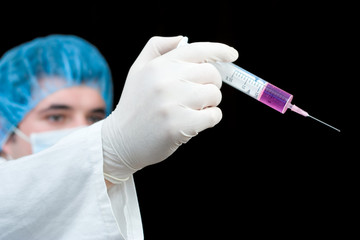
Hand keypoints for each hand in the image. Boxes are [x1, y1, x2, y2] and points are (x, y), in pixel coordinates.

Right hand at [102, 36, 237, 175]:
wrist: (121, 140)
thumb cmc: (135, 104)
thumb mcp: (138, 70)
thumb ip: (157, 48)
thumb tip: (183, 39)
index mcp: (159, 65)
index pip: (198, 50)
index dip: (220, 51)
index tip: (232, 56)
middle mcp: (165, 80)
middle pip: (211, 74)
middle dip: (211, 85)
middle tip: (199, 95)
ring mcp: (171, 103)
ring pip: (214, 95)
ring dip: (210, 104)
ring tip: (193, 109)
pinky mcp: (178, 125)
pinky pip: (213, 116)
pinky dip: (209, 119)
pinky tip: (193, 122)